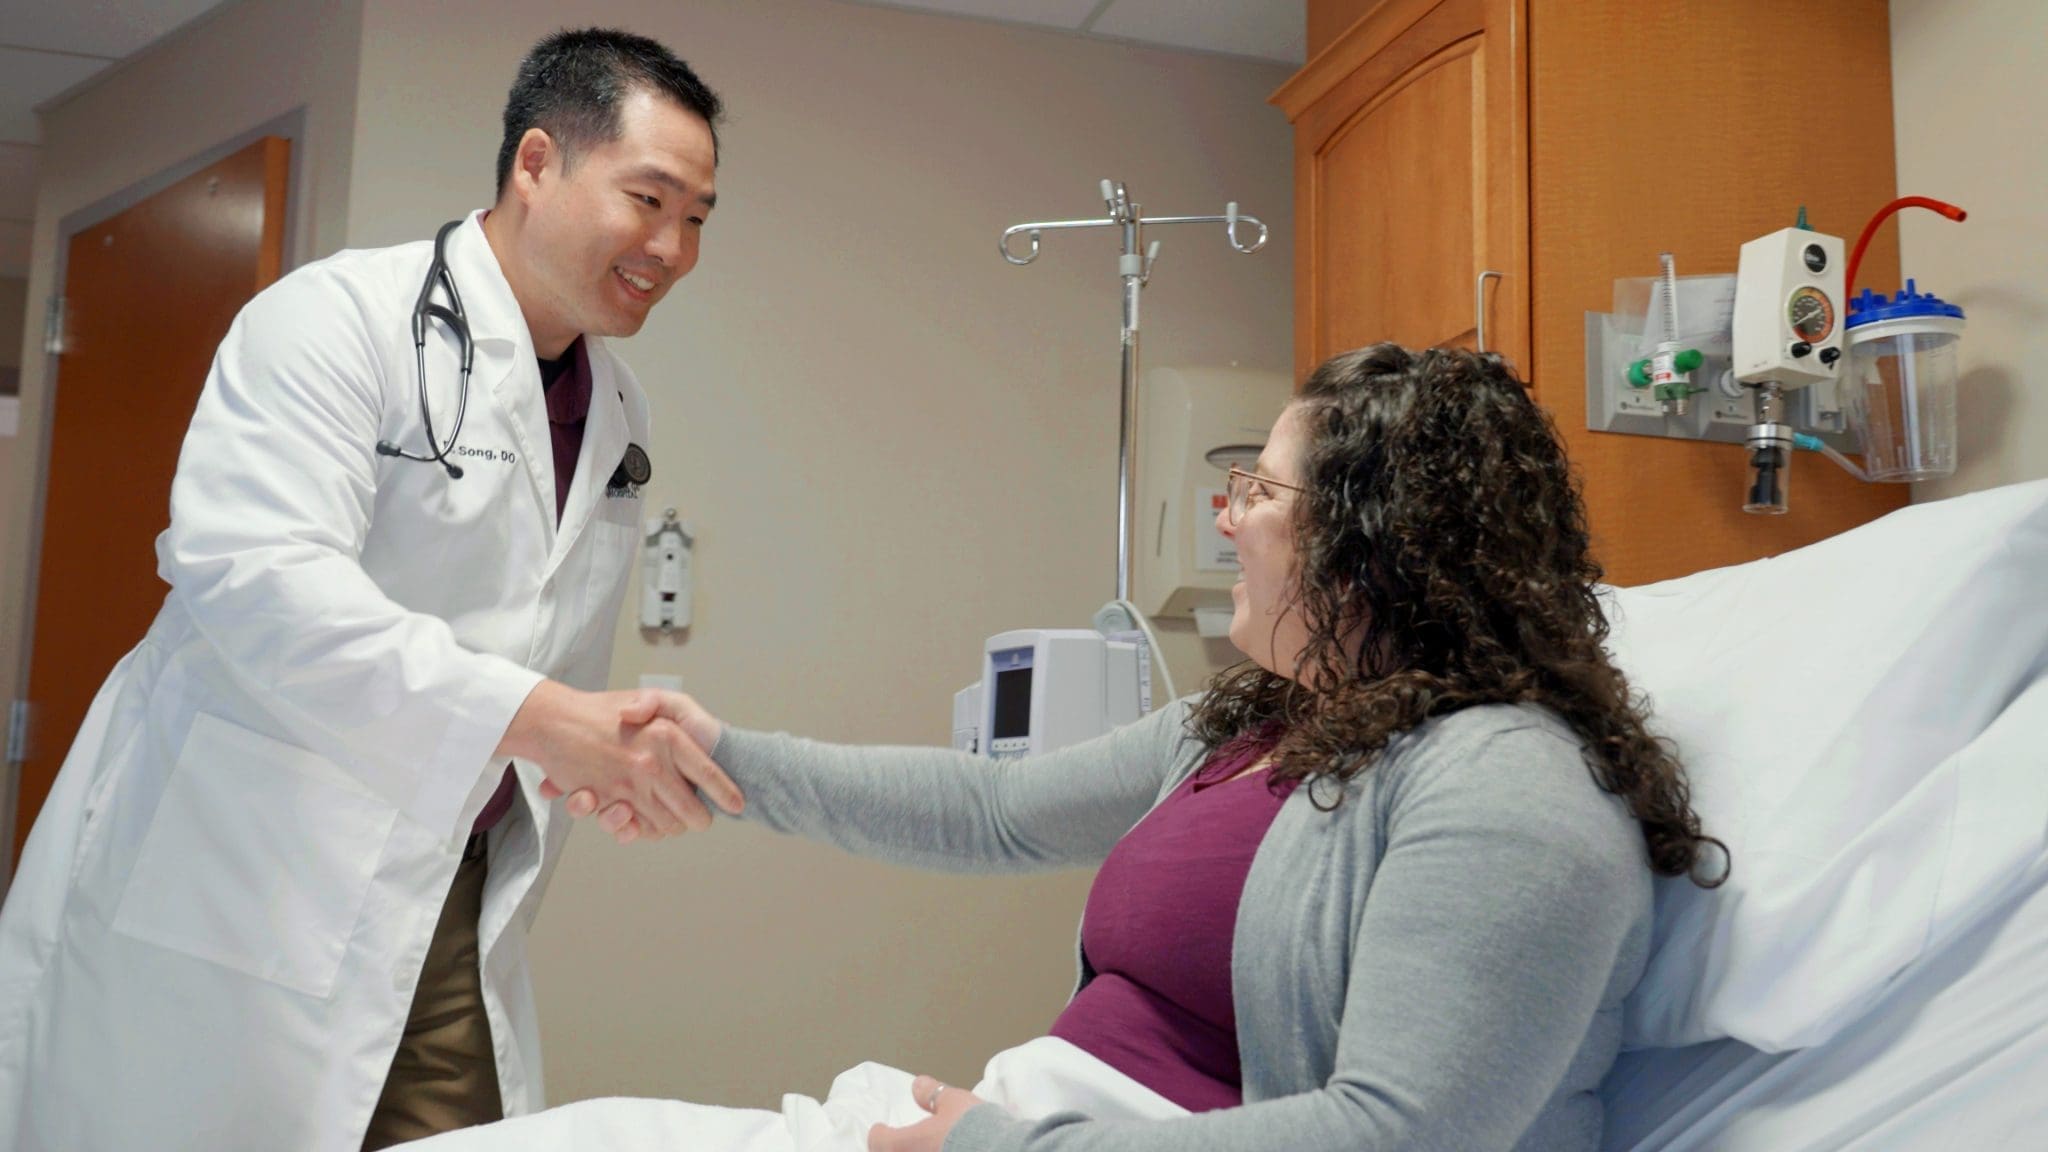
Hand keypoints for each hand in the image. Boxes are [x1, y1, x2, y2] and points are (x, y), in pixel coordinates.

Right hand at [499, 681, 740, 841]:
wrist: (552, 719)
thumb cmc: (601, 708)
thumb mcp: (648, 696)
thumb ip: (670, 707)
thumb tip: (691, 735)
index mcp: (668, 736)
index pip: (709, 773)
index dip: (726, 793)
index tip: (738, 805)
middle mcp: (652, 763)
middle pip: (692, 811)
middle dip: (699, 819)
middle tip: (700, 818)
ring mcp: (628, 785)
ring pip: (665, 826)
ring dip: (668, 827)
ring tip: (670, 820)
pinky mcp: (604, 800)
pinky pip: (632, 829)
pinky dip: (637, 830)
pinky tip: (636, 821)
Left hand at [868, 1075, 984, 1151]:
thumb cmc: (973, 1129)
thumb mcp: (954, 1102)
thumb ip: (932, 1095)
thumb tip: (918, 1085)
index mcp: (905, 1145)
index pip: (879, 1141)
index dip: (879, 1133)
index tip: (880, 1128)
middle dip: (893, 1150)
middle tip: (901, 1144)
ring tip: (924, 1151)